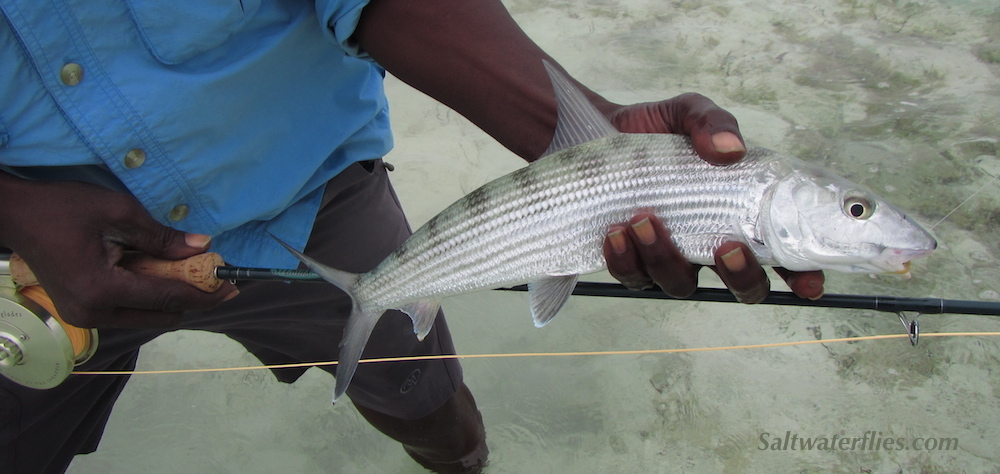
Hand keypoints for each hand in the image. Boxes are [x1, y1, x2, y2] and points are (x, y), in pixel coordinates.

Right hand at [0, 174, 237, 327]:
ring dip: (168, 296)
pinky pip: (127, 310)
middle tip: (211, 275)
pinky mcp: (80, 311)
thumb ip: (162, 237)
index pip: (169, 298)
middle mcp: (94, 312)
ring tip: (182, 267)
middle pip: (162, 316)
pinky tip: (154, 270)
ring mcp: (84, 316)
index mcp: (103, 289)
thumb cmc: (63, 208)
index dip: (206, 294)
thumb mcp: (119, 213)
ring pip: (146, 316)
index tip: (232, 286)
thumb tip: (202, 247)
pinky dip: (147, 294)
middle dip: (190, 297)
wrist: (15, 214)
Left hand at [601, 96, 824, 302]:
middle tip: (726, 246)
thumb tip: (729, 148)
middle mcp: (709, 243)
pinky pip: (633, 277)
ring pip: (681, 285)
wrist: (594, 132)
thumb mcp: (688, 113)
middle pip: (743, 286)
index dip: (802, 276)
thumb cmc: (654, 132)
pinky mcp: (629, 260)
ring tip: (644, 220)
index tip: (808, 284)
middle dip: (741, 276)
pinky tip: (616, 232)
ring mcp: (670, 257)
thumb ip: (711, 123)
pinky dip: (626, 260)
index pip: (783, 255)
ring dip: (666, 259)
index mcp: (738, 214)